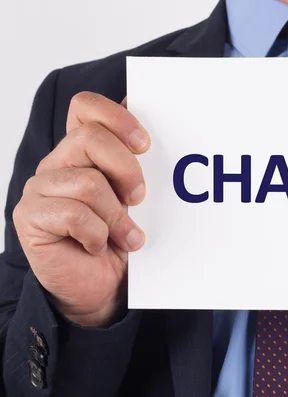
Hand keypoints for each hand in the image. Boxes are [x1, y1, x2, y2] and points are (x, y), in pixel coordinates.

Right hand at [13, 92, 149, 327]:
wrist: (103, 286)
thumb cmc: (120, 238)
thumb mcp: (133, 197)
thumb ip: (134, 163)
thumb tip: (146, 128)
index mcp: (81, 151)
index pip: (86, 107)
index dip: (117, 117)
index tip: (145, 145)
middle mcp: (57, 163)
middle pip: (90, 139)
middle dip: (126, 170)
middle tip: (138, 198)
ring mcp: (39, 188)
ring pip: (86, 182)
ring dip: (116, 216)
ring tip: (125, 236)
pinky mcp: (29, 217)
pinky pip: (72, 214)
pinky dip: (96, 234)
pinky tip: (97, 246)